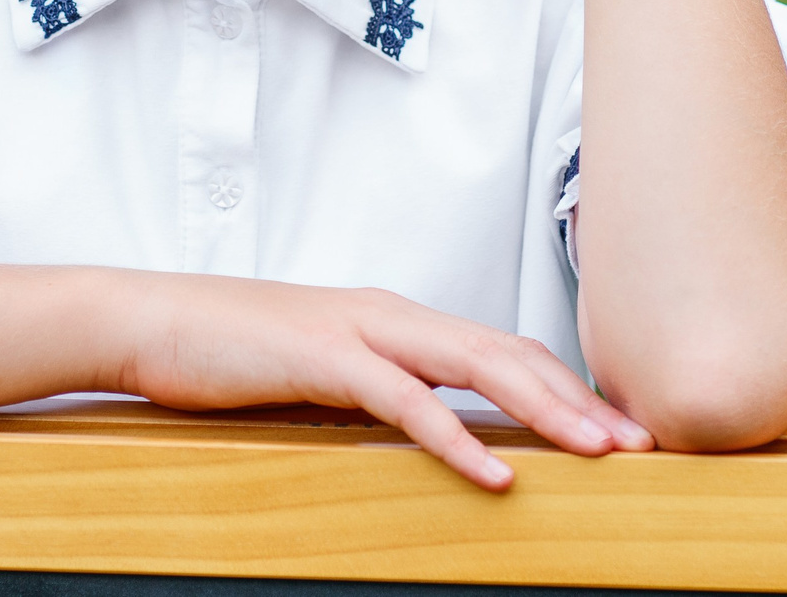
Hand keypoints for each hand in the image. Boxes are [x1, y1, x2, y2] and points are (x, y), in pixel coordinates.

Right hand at [111, 273, 653, 489]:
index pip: (500, 348)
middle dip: (579, 398)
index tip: (616, 430)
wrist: (146, 322)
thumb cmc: (228, 354)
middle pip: (507, 351)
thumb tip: (428, 432)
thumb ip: (373, 391)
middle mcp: (389, 315)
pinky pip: (404, 399)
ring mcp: (358, 330)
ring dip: (544, 409)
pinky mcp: (321, 356)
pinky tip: (496, 471)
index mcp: (393, 320)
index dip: (564, 386)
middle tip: (640, 446)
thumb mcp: (317, 374)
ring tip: (597, 453)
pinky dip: (456, 436)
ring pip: (473, 364)